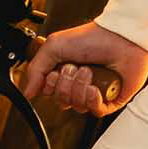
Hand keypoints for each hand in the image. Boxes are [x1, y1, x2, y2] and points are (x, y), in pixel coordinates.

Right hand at [17, 19, 147, 117]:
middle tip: (74, 67)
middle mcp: (80, 85)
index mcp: (66, 73)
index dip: (51, 86)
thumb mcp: (54, 47)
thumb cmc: (92, 37)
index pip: (51, 93)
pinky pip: (96, 111)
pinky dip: (92, 100)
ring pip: (78, 107)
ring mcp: (96, 93)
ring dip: (80, 88)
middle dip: (66, 85)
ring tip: (88, 71)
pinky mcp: (112, 100)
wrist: (121, 37)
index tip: (55, 73)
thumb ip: (35, 69)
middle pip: (62, 101)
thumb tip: (27, 93)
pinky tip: (94, 88)